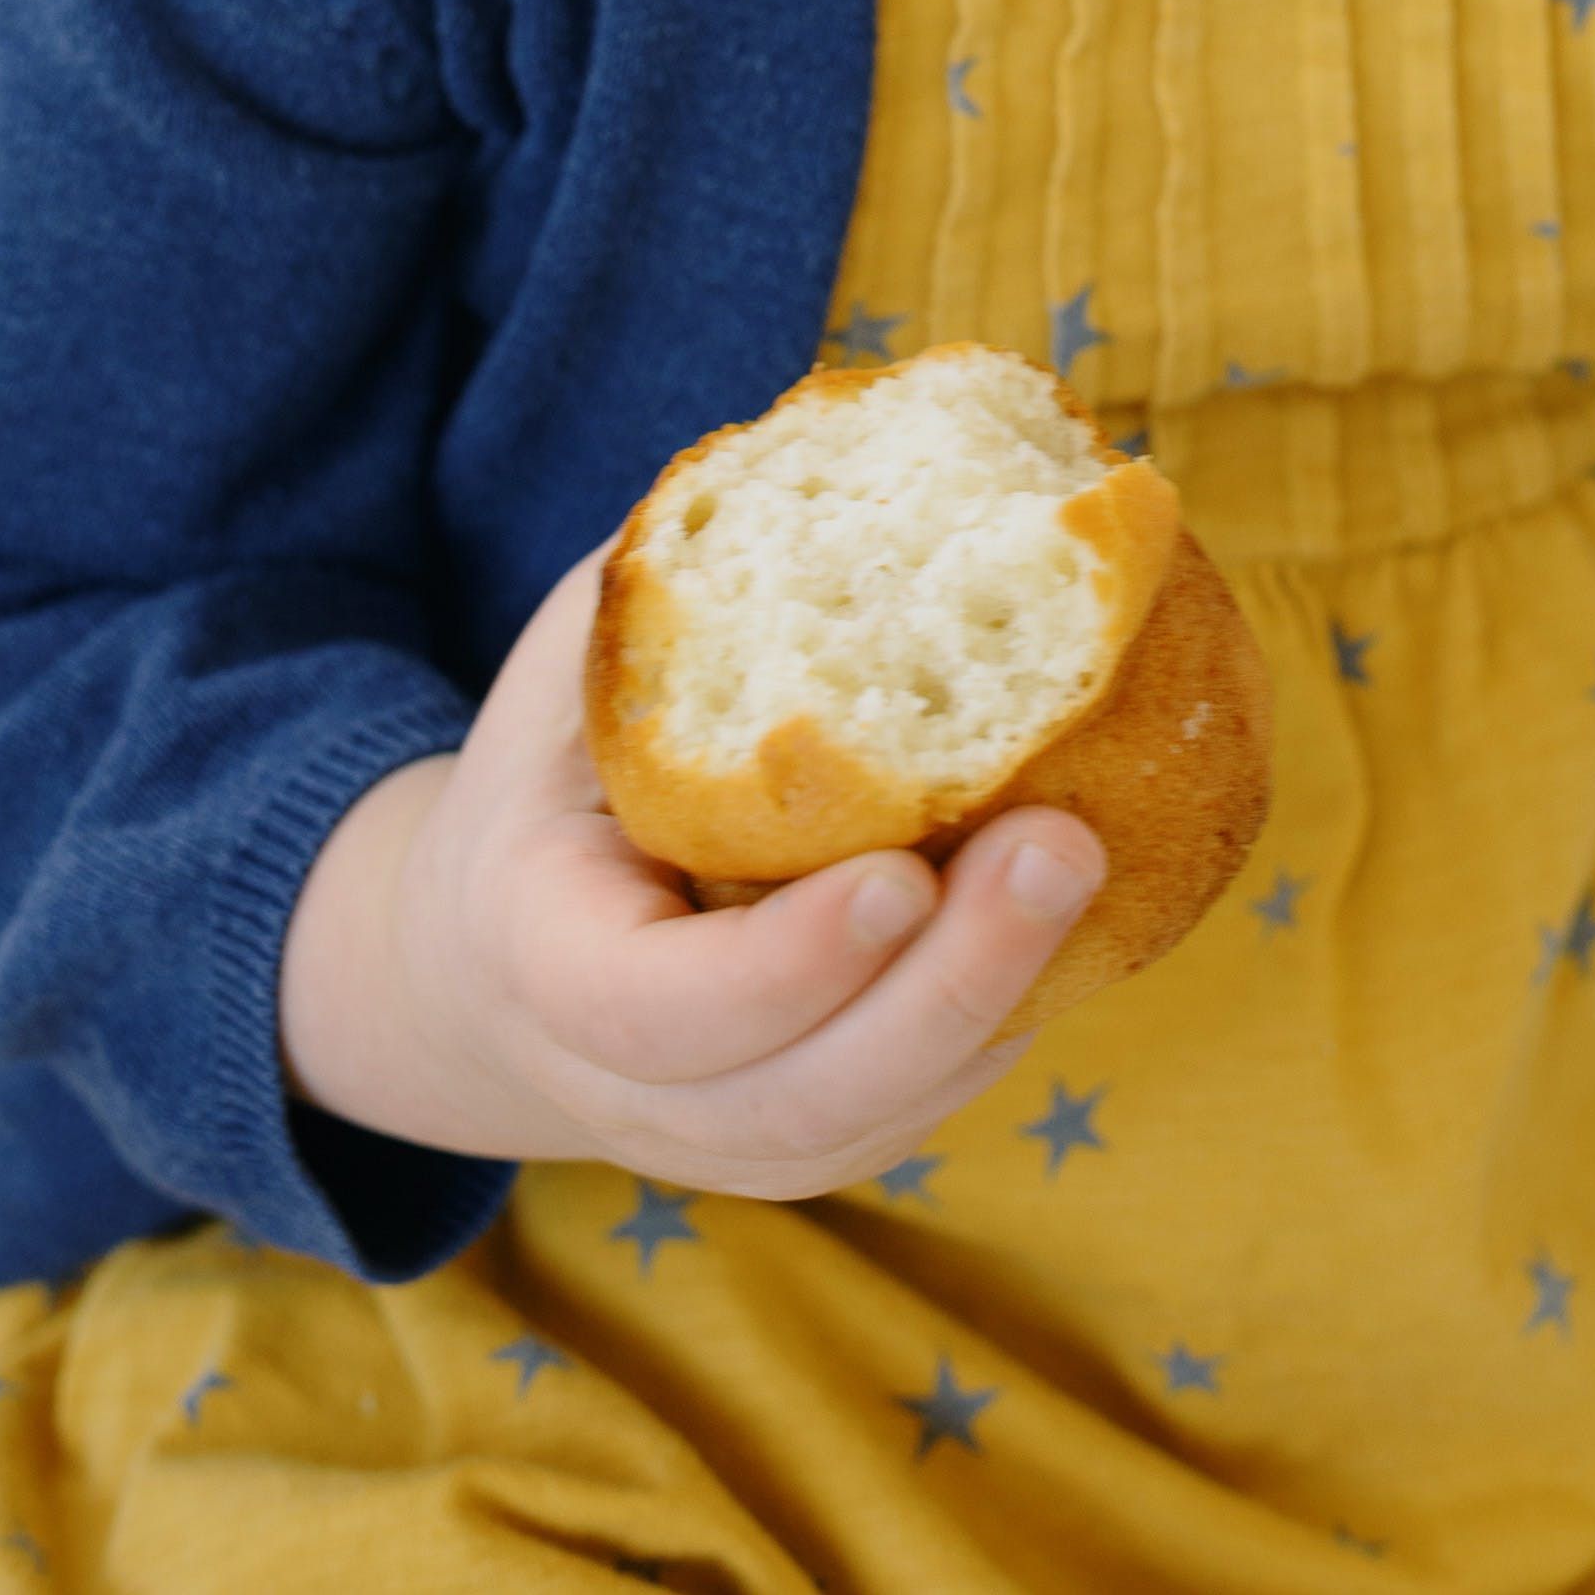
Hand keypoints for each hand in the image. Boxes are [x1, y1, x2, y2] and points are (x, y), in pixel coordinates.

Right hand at [278, 547, 1105, 1196]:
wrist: (499, 944)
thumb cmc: (559, 759)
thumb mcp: (574, 656)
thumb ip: (683, 587)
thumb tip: (854, 456)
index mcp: (537, 949)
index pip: (642, 1006)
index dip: (779, 964)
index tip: (898, 872)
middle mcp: (620, 1086)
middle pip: (791, 1101)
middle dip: (945, 987)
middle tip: (1067, 847)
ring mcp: (716, 1138)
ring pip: (868, 1124)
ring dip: (996, 1005)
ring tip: (1096, 862)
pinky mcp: (806, 1136)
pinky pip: (912, 1113)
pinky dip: (1001, 1022)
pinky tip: (1078, 913)